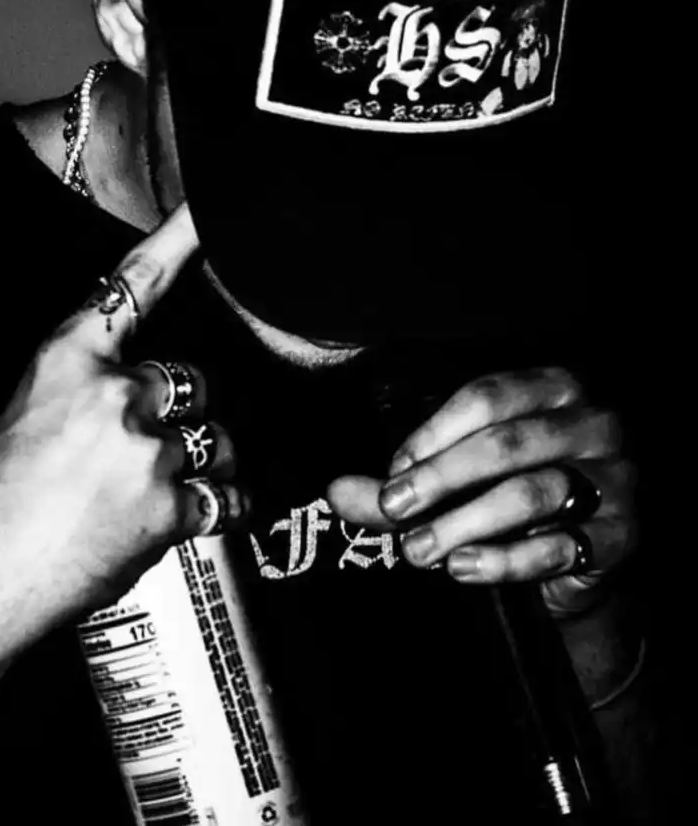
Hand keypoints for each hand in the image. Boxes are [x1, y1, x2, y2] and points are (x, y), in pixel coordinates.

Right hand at [0, 204, 243, 621]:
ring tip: (159, 491)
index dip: (176, 243)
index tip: (206, 212)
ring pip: (219, 440)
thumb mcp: (26, 414)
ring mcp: (143, 450)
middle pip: (194, 382)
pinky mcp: (166, 508)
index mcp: (67, 360)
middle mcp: (112, 395)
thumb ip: (86, 390)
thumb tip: (139, 395)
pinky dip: (219, 509)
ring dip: (205, 462)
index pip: (134, 287)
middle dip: (184, 415)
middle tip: (149, 451)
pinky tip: (188, 519)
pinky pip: (226, 497)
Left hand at [326, 368, 637, 616]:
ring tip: (419, 549)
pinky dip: (504, 560)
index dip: (432, 436)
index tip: (393, 472)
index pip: (485, 398)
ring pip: (532, 492)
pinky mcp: (623, 536)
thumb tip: (334, 491)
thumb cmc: (508, 500)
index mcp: (551, 389)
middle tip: (394, 508)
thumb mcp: (455, 484)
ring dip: (465, 522)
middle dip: (441, 478)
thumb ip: (402, 483)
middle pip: (506, 442)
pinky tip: (463, 568)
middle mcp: (592, 424)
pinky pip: (560, 546)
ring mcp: (615, 479)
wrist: (575, 566)